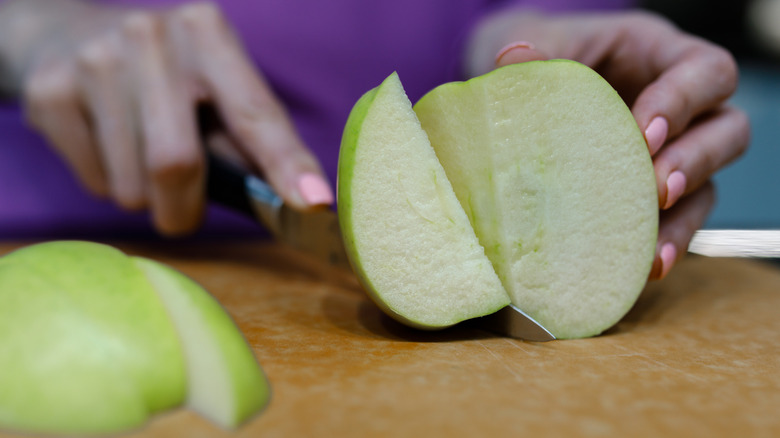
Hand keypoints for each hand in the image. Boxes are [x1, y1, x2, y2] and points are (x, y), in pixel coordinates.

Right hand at [9, 1, 332, 235]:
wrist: (68, 36)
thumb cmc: (167, 79)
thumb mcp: (215, 91)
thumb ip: (252, 145)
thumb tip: (302, 206)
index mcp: (208, 33)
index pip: (255, 112)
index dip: (286, 164)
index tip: (312, 203)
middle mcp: (150, 37)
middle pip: (176, 163)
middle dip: (185, 210)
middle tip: (183, 211)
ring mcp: (94, 61)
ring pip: (132, 187)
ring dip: (146, 198)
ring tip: (139, 156)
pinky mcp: (49, 92)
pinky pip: (94, 182)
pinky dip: (109, 185)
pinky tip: (107, 147)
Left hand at [469, 10, 749, 278]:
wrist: (522, 93)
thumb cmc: (540, 55)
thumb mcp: (535, 43)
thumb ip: (533, 55)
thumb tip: (516, 60)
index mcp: (658, 55)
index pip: (704, 71)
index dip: (684, 102)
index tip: (643, 135)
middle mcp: (680, 107)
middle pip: (727, 130)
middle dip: (694, 161)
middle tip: (655, 188)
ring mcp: (671, 153)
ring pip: (708, 184)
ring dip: (683, 217)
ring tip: (652, 247)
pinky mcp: (653, 195)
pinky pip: (676, 221)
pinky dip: (663, 243)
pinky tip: (644, 266)